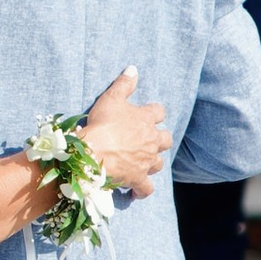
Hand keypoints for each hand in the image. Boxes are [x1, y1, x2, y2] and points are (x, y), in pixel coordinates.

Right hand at [82, 69, 170, 198]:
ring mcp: (146, 161)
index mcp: (146, 119)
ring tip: (142, 162)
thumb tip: (133, 68)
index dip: (153, 113)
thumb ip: (124, 83)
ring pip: (158, 163)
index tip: (146, 114)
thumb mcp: (111, 98)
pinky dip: (142, 190)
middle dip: (159, 139)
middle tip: (147, 139)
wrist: (94, 152)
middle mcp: (151, 141)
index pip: (159, 112)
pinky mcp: (138, 179)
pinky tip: (135, 191)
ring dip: (152, 161)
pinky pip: (146, 188)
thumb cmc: (102, 123)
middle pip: (166, 139)